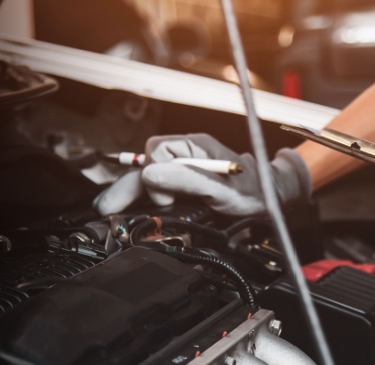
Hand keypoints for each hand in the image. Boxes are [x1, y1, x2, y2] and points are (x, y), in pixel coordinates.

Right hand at [94, 134, 310, 215]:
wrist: (269, 197)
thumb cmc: (252, 190)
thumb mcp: (220, 187)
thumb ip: (187, 179)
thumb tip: (152, 173)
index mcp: (193, 147)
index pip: (157, 152)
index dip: (155, 176)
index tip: (165, 200)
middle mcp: (186, 153)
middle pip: (146, 165)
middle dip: (126, 186)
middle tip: (105, 207)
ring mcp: (184, 167)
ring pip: (148, 175)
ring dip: (131, 192)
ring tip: (109, 208)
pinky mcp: (184, 182)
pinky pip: (157, 184)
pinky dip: (143, 196)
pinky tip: (131, 207)